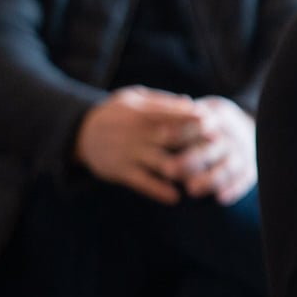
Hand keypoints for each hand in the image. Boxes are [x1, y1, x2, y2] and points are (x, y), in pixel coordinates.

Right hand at [73, 87, 204, 203]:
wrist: (80, 134)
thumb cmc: (115, 113)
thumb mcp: (132, 99)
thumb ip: (160, 101)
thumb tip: (189, 102)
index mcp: (139, 112)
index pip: (170, 113)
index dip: (192, 118)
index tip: (212, 122)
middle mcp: (135, 132)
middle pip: (170, 138)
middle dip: (194, 142)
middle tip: (216, 148)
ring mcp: (128, 153)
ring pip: (160, 162)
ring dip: (182, 170)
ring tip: (202, 177)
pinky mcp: (120, 171)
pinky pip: (143, 183)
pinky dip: (159, 191)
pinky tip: (175, 197)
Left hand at [172, 96, 256, 203]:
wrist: (256, 130)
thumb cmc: (216, 121)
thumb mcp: (208, 109)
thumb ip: (188, 112)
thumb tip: (177, 104)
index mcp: (219, 118)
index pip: (199, 123)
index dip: (181, 130)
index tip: (161, 136)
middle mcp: (232, 136)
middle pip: (211, 148)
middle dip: (191, 159)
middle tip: (168, 170)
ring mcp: (244, 154)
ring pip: (228, 167)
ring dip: (211, 179)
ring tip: (192, 190)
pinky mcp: (251, 170)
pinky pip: (244, 180)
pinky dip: (234, 189)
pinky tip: (221, 199)